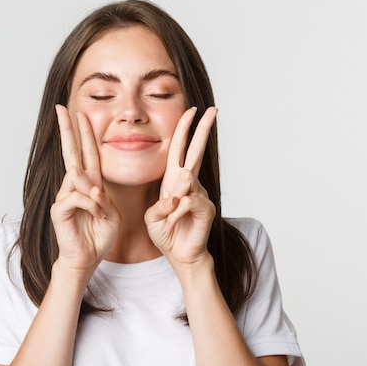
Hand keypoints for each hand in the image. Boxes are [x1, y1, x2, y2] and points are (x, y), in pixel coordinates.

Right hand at [50, 105, 119, 275]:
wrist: (87, 258)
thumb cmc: (99, 236)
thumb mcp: (111, 214)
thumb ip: (104, 199)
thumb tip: (93, 189)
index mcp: (90, 184)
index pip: (87, 153)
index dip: (84, 133)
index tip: (80, 113)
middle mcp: (75, 186)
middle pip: (71, 152)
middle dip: (67, 129)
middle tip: (61, 108)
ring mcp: (65, 196)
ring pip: (79, 179)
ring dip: (95, 195)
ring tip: (101, 214)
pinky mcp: (59, 208)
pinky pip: (77, 197)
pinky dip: (91, 205)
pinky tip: (96, 215)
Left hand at [144, 107, 217, 268]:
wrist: (180, 255)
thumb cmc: (166, 234)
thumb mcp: (152, 217)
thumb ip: (160, 206)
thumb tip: (178, 196)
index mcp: (174, 180)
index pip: (180, 150)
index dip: (185, 130)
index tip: (192, 110)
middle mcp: (190, 184)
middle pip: (197, 151)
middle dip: (203, 129)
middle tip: (214, 109)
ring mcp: (200, 194)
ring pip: (186, 181)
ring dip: (173, 200)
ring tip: (169, 220)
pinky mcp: (206, 207)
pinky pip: (187, 202)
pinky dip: (176, 214)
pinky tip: (173, 225)